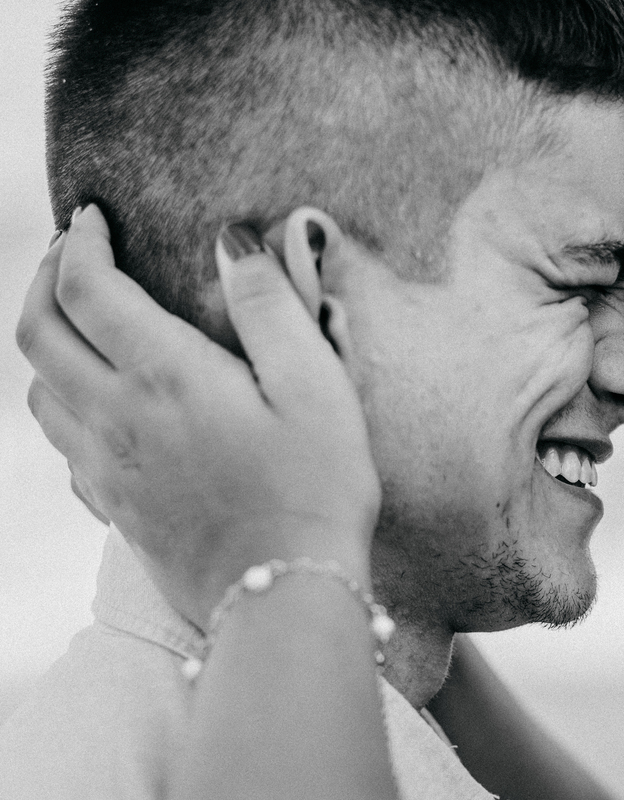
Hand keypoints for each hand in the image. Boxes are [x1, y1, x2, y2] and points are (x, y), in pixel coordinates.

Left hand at [17, 206, 379, 627]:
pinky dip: (64, 403)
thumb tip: (233, 242)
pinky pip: (62, 444)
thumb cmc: (314, 489)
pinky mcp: (115, 508)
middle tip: (71, 253)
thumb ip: (271, 306)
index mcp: (165, 376)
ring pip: (38, 390)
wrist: (283, 595)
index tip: (92, 216)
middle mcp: (116, 417)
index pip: (86, 288)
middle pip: (37, 333)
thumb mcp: (316, 386)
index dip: (78, 241)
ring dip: (46, 340)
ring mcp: (107, 468)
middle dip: (43, 279)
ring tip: (81, 321)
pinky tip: (100, 404)